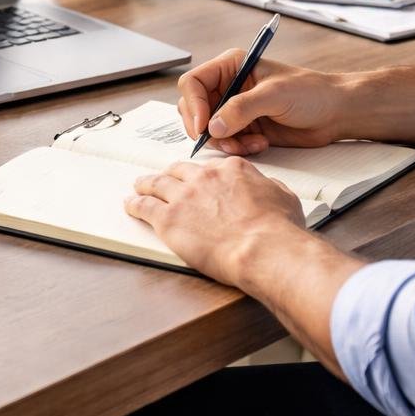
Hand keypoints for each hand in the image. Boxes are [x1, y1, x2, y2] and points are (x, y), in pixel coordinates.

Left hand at [126, 158, 306, 283]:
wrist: (263, 248)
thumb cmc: (277, 229)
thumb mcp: (283, 197)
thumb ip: (269, 188)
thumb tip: (268, 189)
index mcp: (231, 170)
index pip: (211, 166)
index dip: (203, 175)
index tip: (200, 180)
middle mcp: (204, 178)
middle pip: (179, 171)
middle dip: (170, 175)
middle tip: (164, 179)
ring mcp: (184, 196)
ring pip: (156, 184)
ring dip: (145, 184)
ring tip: (139, 186)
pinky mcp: (169, 219)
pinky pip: (144, 206)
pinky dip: (135, 204)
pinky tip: (131, 205)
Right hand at [177, 51, 349, 154]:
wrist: (335, 113)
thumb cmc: (311, 93)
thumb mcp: (274, 95)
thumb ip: (241, 109)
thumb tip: (212, 127)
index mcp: (231, 67)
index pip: (193, 83)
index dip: (194, 105)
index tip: (203, 126)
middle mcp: (228, 86)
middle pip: (194, 109)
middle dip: (207, 129)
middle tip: (225, 141)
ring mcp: (235, 109)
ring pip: (208, 130)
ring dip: (225, 142)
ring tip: (250, 144)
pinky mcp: (244, 128)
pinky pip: (226, 142)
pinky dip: (238, 148)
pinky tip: (260, 144)